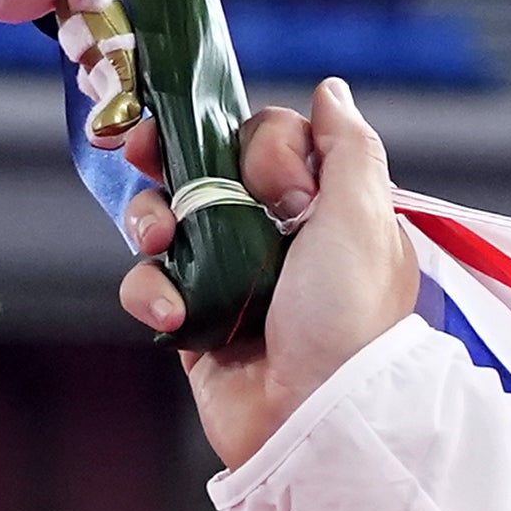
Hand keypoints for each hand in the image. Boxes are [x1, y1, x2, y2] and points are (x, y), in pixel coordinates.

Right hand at [120, 78, 420, 467]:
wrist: (316, 419)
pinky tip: (175, 312)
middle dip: (173, 161)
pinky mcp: (195, 319)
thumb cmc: (348, 321)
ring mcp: (232, 277)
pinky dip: (151, 290)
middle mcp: (279, 238)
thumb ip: (348, 149)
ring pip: (167, 217)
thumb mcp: (363, 219)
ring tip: (163, 244)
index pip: (269, 140)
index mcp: (326, 210)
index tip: (268, 181)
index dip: (258, 145)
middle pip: (205, 166)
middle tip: (147, 156)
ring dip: (152, 221)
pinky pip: (151, 281)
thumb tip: (331, 90)